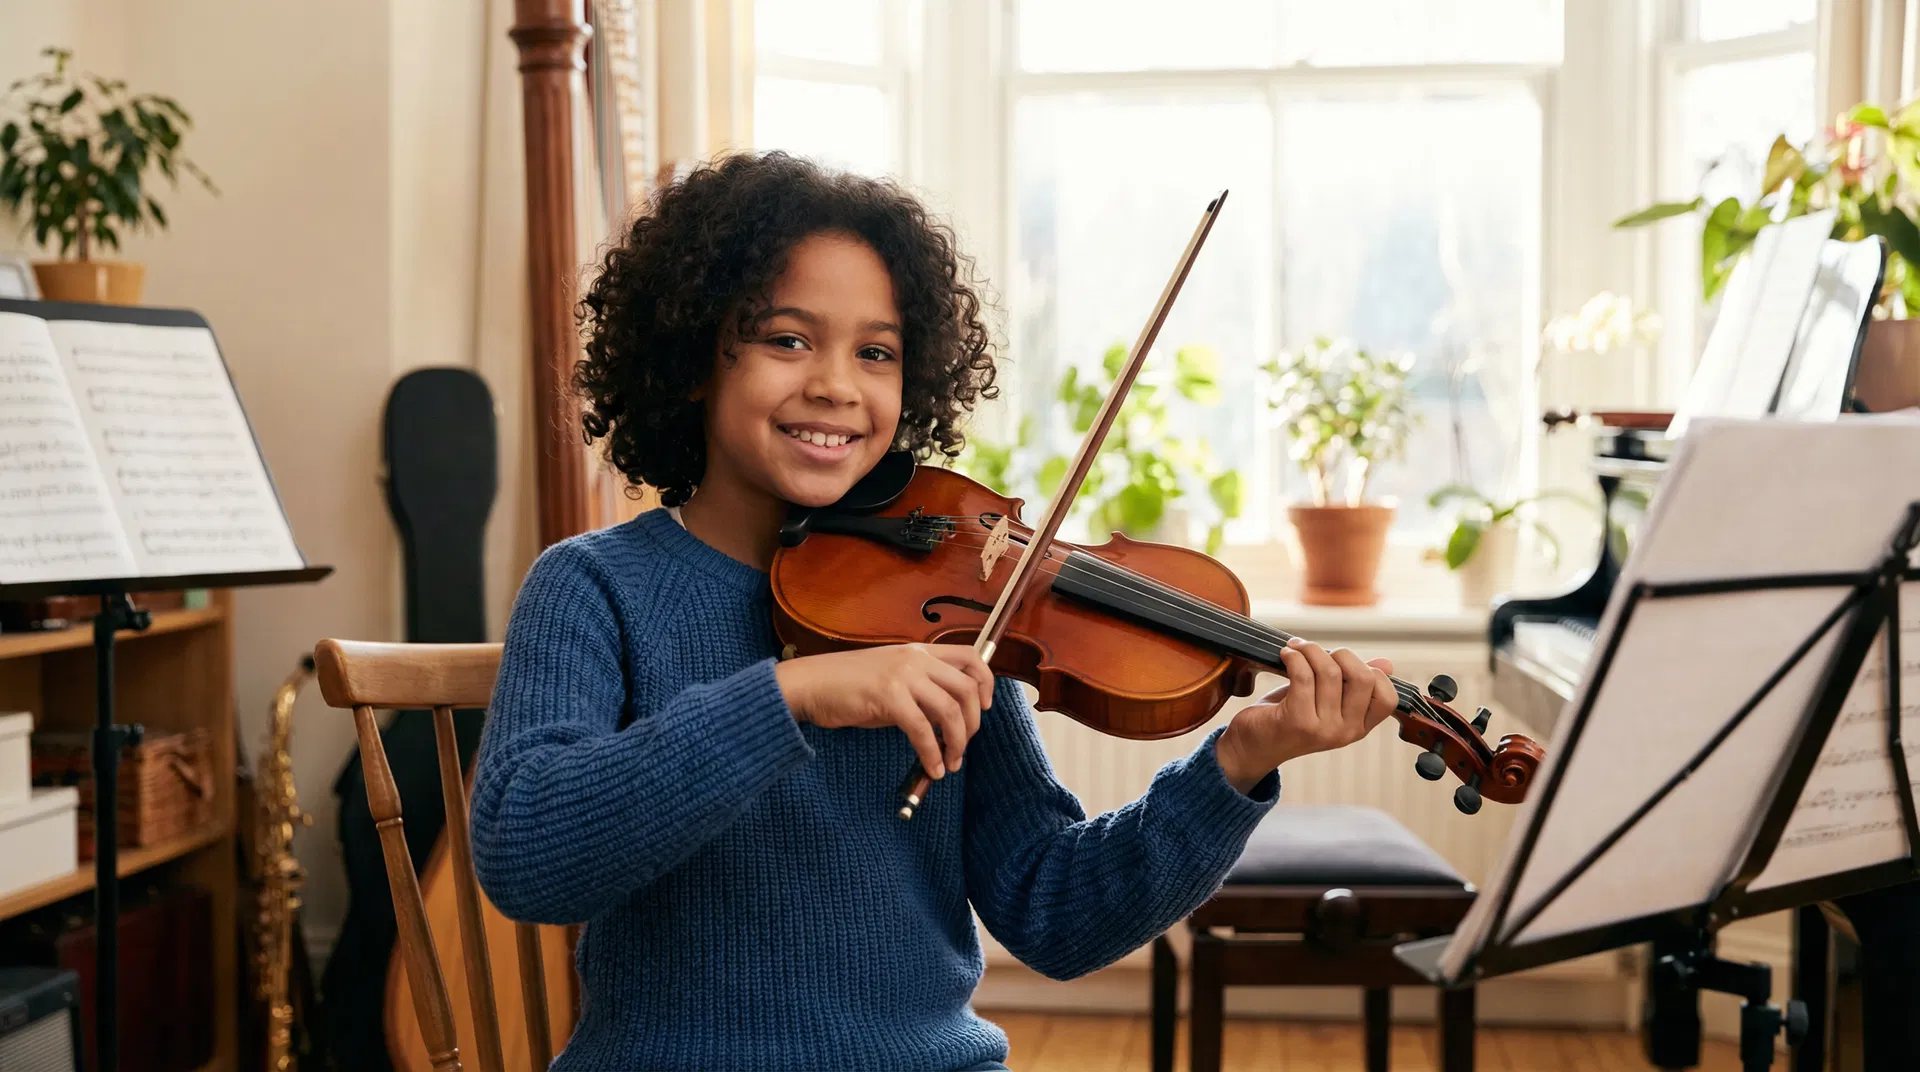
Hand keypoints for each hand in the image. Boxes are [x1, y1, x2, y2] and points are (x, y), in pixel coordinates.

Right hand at [774, 643, 994, 779]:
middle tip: (963, 747)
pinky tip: (932, 768)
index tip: (985, 707)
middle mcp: (916, 659)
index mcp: (919, 652)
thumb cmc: (848, 686)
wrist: (811, 684)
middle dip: (973, 723)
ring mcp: (902, 676)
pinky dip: (931, 753)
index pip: (970, 657)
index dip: (986, 682)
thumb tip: (945, 722)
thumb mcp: (892, 681)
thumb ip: (920, 693)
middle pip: (967, 688)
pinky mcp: (888, 697)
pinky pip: (922, 730)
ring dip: (956, 743)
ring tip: (950, 763)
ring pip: (950, 711)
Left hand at [1216, 638, 1396, 793]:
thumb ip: (1354, 684)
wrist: (1251, 748)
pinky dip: (1294, 657)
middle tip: (1317, 652)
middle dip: (1341, 654)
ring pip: (1330, 672)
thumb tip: (1387, 664)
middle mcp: (1346, 732)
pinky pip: (1303, 676)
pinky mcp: (1297, 721)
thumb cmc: (1289, 718)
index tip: (1343, 663)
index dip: (1370, 671)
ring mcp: (1323, 729)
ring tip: (1295, 649)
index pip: (1387, 698)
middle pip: (1363, 678)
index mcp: (1359, 728)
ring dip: (1310, 651)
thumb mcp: (1326, 701)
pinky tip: (1285, 655)